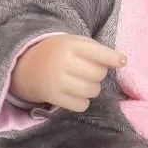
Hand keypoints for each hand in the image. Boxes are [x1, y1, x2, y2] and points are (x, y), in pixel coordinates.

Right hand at [10, 34, 126, 112]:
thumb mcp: (73, 42)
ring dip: (92, 88)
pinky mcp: (54, 98)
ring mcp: (59, 82)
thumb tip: (121, 61)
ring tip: (82, 82)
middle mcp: (65, 63)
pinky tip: (75, 93)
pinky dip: (83, 101)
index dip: (114, 58)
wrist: (26, 65)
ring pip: (93, 91)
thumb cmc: (58, 52)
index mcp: (71, 46)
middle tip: (89, 71)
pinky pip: (82, 105)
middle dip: (99, 74)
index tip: (122, 61)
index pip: (100, 53)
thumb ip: (96, 49)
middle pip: (99, 74)